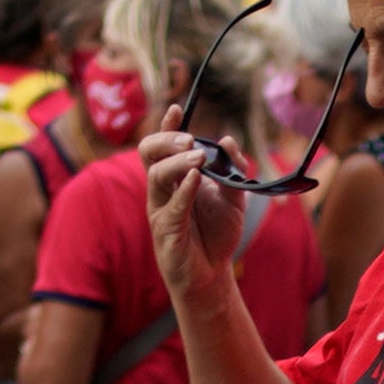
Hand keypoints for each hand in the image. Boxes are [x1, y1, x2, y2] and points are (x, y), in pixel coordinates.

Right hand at [139, 128, 243, 306]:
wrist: (212, 276)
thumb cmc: (217, 235)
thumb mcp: (234, 198)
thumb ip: (234, 170)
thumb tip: (228, 141)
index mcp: (175, 178)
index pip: (163, 145)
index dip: (167, 126)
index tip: (177, 108)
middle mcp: (162, 190)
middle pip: (149, 154)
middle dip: (166, 139)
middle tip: (190, 138)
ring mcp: (160, 210)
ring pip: (156, 176)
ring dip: (177, 162)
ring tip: (199, 157)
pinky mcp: (165, 233)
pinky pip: (170, 207)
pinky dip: (183, 191)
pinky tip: (196, 179)